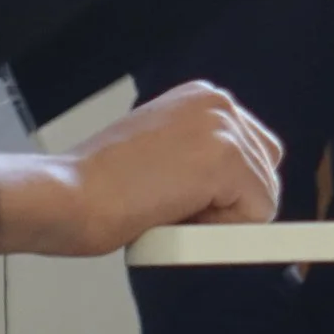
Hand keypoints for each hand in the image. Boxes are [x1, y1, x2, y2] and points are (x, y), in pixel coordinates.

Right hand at [0, 81, 286, 257]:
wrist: (67, 195)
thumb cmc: (97, 186)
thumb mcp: (161, 152)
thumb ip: (197, 158)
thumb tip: (230, 188)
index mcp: (202, 98)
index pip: (252, 150)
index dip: (223, 190)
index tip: (180, 197)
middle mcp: (219, 103)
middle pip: (266, 169)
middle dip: (231, 202)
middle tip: (174, 206)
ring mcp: (224, 128)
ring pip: (262, 196)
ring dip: (220, 219)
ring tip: (168, 210)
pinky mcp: (227, 159)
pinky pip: (258, 214)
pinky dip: (222, 234)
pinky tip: (176, 217)